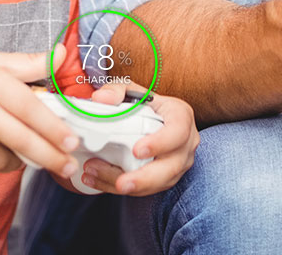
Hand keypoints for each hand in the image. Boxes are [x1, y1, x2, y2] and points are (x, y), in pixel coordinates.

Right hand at [0, 44, 79, 177]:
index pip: (30, 108)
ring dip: (20, 161)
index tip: (73, 141)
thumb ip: (27, 63)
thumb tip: (60, 54)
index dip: (54, 128)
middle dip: (51, 157)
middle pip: (22, 141)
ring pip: (3, 160)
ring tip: (24, 152)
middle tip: (69, 166)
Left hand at [71, 82, 198, 195]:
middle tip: (121, 183)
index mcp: (181, 117)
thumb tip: (101, 99)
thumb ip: (116, 91)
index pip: (177, 131)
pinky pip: (147, 190)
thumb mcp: (132, 91)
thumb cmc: (145, 104)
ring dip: (128, 186)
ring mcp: (178, 164)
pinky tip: (97, 180)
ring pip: (158, 183)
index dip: (160, 143)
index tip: (137, 150)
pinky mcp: (166, 179)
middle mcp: (185, 144)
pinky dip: (121, 187)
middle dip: (144, 179)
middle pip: (171, 167)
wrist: (156, 118)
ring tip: (96, 176)